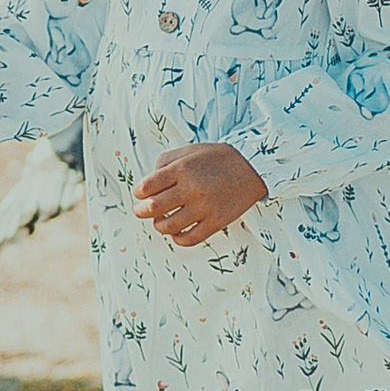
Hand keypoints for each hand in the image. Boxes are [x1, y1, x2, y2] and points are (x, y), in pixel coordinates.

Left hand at [133, 142, 264, 247]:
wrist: (252, 167)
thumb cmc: (216, 158)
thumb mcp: (188, 151)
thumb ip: (164, 164)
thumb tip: (148, 185)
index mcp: (182, 169)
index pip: (147, 187)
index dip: (138, 193)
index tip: (140, 194)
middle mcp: (192, 188)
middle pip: (153, 208)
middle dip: (141, 211)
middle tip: (140, 211)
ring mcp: (205, 207)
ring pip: (168, 226)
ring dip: (158, 225)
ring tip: (160, 221)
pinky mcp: (216, 222)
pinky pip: (189, 239)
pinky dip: (177, 239)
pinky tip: (176, 232)